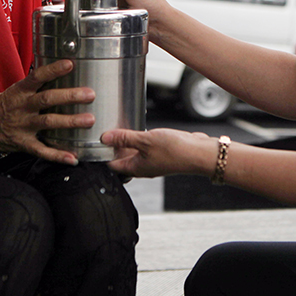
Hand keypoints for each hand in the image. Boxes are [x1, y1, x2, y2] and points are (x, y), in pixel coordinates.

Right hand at [0, 59, 94, 164]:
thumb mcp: (13, 91)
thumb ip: (33, 87)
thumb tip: (58, 74)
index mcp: (19, 92)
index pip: (37, 77)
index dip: (53, 70)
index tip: (70, 64)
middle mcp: (22, 107)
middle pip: (47, 99)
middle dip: (70, 96)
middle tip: (90, 94)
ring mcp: (22, 126)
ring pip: (48, 122)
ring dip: (70, 121)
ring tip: (89, 120)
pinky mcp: (22, 144)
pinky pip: (42, 150)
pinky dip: (58, 155)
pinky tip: (73, 158)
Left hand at [101, 127, 215, 177]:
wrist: (200, 153)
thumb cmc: (175, 151)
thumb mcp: (145, 140)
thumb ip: (125, 138)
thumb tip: (105, 138)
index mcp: (135, 168)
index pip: (111, 165)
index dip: (102, 154)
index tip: (95, 141)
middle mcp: (143, 167)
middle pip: (122, 159)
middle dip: (113, 147)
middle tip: (106, 131)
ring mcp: (153, 160)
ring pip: (134, 152)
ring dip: (127, 142)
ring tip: (120, 127)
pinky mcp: (162, 153)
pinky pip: (146, 147)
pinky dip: (140, 139)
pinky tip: (140, 128)